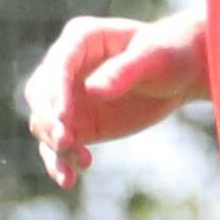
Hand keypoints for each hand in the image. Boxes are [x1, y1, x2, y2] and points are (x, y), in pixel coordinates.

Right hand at [22, 12, 203, 186]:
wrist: (178, 74)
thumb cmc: (168, 53)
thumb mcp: (153, 58)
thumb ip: (124, 71)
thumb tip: (93, 90)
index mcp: (81, 38)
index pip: (59, 64)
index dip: (56, 90)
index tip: (63, 118)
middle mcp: (66, 67)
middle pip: (40, 94)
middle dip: (49, 120)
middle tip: (68, 141)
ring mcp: (68, 97)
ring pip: (44, 124)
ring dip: (56, 145)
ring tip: (83, 161)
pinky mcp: (77, 123)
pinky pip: (58, 145)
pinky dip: (59, 162)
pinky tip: (69, 180)